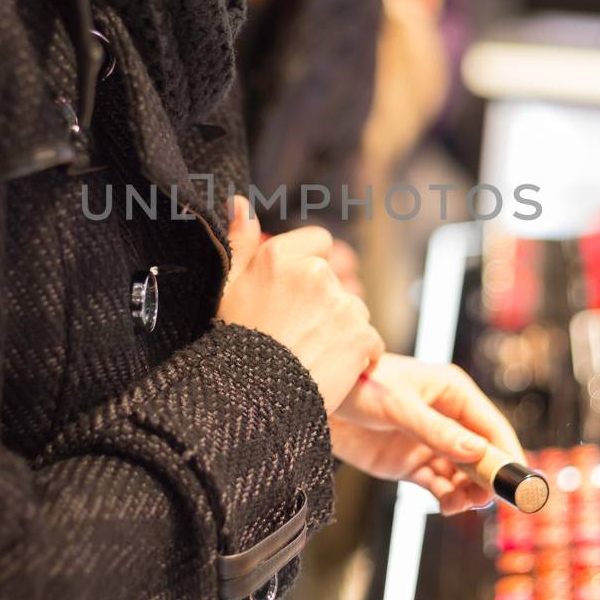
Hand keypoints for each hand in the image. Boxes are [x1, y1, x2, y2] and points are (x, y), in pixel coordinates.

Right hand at [218, 197, 383, 412]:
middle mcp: (315, 273)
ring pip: (354, 312)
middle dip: (325, 306)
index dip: (310, 270)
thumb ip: (240, 241)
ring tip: (310, 356)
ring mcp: (341, 304)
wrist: (251, 398)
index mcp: (281, 257)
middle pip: (338, 282)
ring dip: (342, 332)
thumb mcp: (227, 288)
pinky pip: (371, 343)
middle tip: (298, 336)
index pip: (319, 243)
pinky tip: (331, 370)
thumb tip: (239, 201)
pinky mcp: (361, 336)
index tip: (297, 297)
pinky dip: (359, 358)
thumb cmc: (234, 345)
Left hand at [330, 354, 526, 515]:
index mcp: (452, 392)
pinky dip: (447, 498)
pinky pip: (439, 485)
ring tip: (462, 504)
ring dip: (468, 491)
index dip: (507, 453)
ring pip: (463, 474)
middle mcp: (447, 418)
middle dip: (489, 477)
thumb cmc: (359, 386)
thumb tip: (477, 451)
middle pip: (482, 453)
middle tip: (491, 501)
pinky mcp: (410, 463)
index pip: (491, 425)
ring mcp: (430, 443)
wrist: (316, 399)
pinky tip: (448, 506)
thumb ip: (436, 431)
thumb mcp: (399, 407)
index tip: (520, 479)